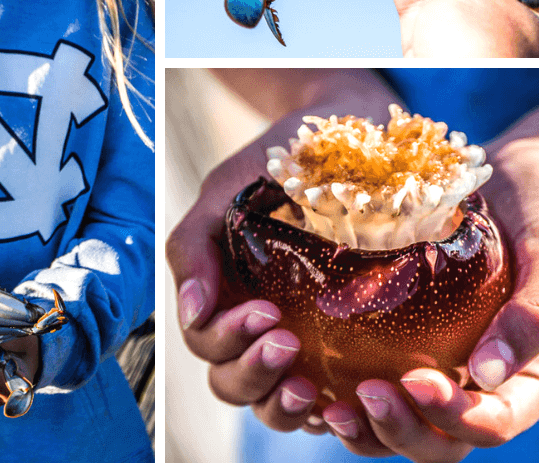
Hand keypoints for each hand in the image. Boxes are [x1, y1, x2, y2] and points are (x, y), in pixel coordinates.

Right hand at [166, 73, 399, 433]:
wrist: (348, 128)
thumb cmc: (278, 159)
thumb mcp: (226, 190)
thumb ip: (194, 245)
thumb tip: (190, 313)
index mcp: (222, 290)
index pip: (208, 341)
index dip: (227, 339)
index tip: (265, 311)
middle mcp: (256, 321)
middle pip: (233, 381)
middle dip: (252, 371)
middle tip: (287, 342)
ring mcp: (300, 335)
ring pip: (274, 401)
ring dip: (283, 405)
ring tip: (312, 387)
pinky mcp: (347, 341)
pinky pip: (330, 397)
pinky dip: (331, 412)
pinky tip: (346, 398)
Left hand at [316, 134, 538, 460]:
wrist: (519, 173)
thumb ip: (537, 312)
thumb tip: (487, 374)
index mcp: (532, 373)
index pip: (492, 421)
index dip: (453, 416)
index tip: (414, 382)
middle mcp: (485, 376)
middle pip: (442, 436)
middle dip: (401, 429)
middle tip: (362, 394)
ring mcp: (445, 354)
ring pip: (405, 415)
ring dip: (367, 422)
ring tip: (327, 402)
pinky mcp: (411, 328)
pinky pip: (380, 367)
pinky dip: (346, 380)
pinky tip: (311, 365)